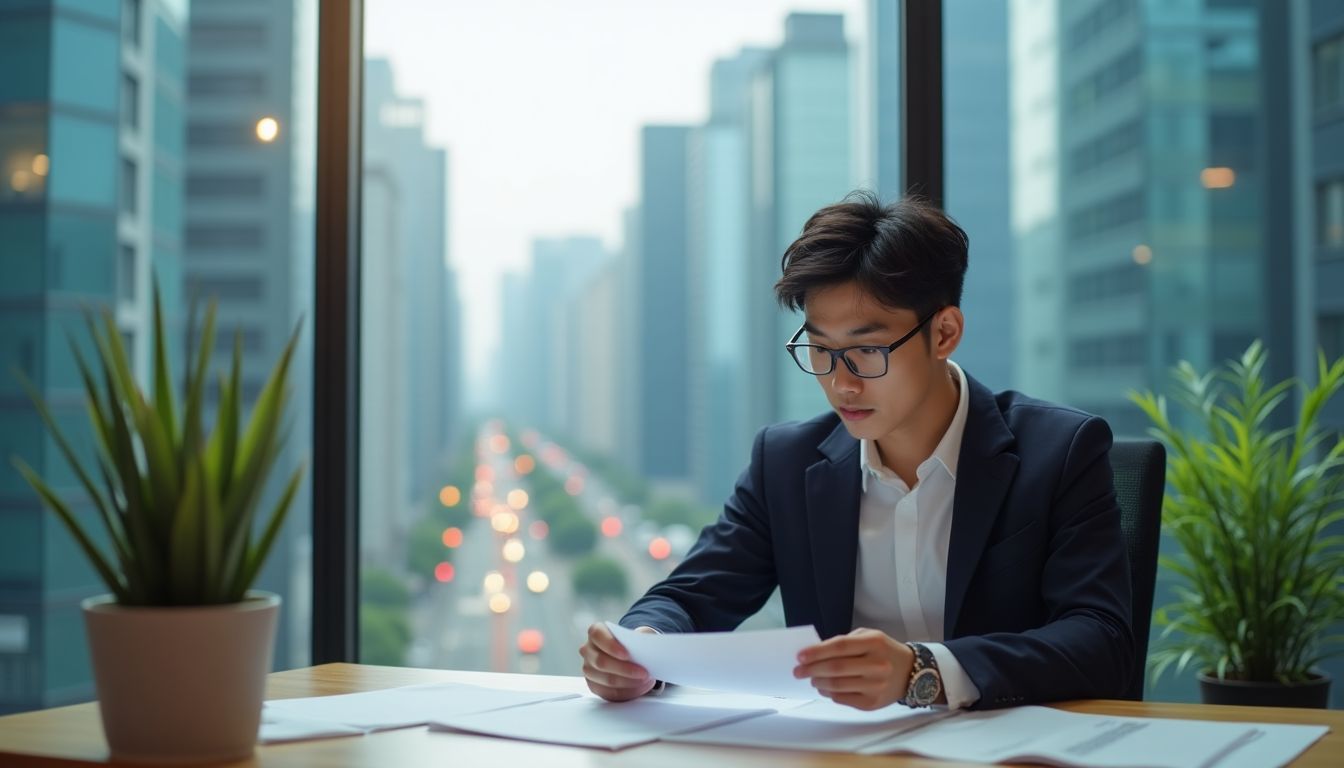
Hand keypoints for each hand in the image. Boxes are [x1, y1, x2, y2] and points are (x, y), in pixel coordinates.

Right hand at [579, 623, 657, 701]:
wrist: (628, 653)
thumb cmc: (631, 642)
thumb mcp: (637, 635)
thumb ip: (640, 639)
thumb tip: (648, 650)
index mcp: (596, 632)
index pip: (597, 635)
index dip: (611, 645)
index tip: (627, 654)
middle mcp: (588, 650)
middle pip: (601, 662)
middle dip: (625, 669)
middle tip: (644, 673)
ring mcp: (589, 669)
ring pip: (606, 680)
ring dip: (629, 682)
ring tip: (645, 680)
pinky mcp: (594, 686)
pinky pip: (610, 693)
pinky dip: (628, 692)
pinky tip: (641, 687)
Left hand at [793, 627, 913, 709]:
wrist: (911, 672)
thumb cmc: (883, 651)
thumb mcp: (869, 636)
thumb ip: (844, 642)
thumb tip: (814, 653)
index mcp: (875, 643)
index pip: (840, 647)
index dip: (817, 651)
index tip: (800, 656)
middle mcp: (877, 665)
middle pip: (836, 668)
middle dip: (811, 669)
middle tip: (798, 670)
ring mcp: (876, 686)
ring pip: (837, 686)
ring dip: (818, 682)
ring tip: (811, 679)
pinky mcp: (872, 703)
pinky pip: (842, 699)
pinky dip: (829, 693)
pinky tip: (824, 687)